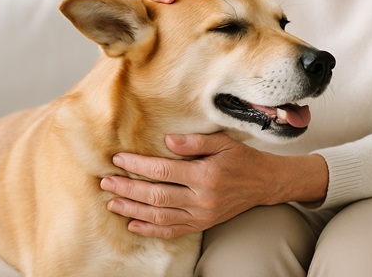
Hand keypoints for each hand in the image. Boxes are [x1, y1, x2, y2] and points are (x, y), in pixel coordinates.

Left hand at [100, 133, 327, 238]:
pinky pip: (173, 231)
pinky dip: (151, 230)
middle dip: (128, 190)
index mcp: (206, 175)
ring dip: (134, 211)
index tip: (118, 159)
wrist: (265, 183)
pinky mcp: (203, 224)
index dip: (138, 165)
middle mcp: (202, 198)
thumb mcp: (223, 142)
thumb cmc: (243, 159)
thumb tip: (166, 142)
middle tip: (106, 183)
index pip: (163, 171)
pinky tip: (134, 224)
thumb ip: (194, 141)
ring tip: (113, 203)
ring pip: (160, 217)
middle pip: (156, 196)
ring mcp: (202, 215)